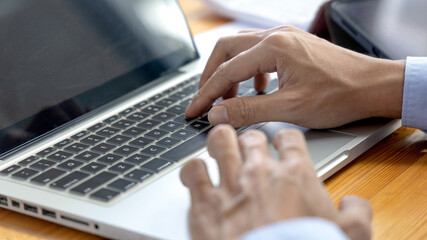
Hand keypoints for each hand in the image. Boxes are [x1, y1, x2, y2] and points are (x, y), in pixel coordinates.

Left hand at [180, 125, 371, 239]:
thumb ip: (356, 213)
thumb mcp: (350, 235)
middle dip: (249, 140)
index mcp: (295, 176)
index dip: (284, 140)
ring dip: (220, 143)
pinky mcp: (205, 203)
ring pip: (220, 142)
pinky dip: (193, 171)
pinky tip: (196, 176)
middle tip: (247, 149)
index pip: (288, 139)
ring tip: (219, 148)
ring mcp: (230, 185)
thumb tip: (354, 203)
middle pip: (251, 137)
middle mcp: (260, 173)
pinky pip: (192, 171)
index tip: (280, 145)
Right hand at [185, 26, 404, 128]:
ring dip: (229, 72)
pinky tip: (257, 89)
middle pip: (227, 50)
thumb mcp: (290, 107)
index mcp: (274, 47)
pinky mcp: (292, 44)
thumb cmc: (340, 94)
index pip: (226, 70)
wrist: (373, 86)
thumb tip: (218, 114)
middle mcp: (276, 35)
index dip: (206, 93)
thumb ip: (249, 110)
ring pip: (242, 49)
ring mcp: (285, 37)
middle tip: (204, 99)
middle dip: (211, 76)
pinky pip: (259, 52)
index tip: (194, 110)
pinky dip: (249, 71)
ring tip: (227, 97)